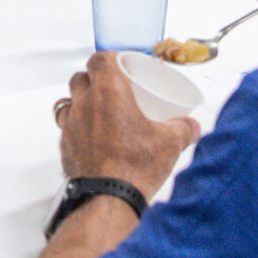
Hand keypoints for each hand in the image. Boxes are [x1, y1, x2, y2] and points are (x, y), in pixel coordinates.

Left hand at [53, 52, 198, 197]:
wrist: (109, 198)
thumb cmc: (134, 167)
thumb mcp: (169, 143)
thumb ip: (183, 129)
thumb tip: (192, 126)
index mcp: (108, 92)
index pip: (100, 59)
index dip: (109, 59)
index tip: (120, 65)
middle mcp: (84, 104)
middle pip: (81, 78)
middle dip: (94, 79)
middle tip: (112, 90)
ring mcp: (71, 125)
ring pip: (69, 101)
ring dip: (81, 102)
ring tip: (99, 113)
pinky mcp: (65, 146)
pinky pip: (67, 128)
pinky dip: (77, 128)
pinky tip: (92, 139)